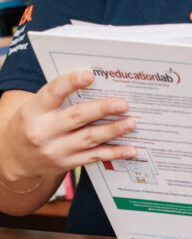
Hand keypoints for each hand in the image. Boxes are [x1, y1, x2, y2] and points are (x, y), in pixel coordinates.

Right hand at [0, 70, 136, 183]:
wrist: (13, 157)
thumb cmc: (32, 123)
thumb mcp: (36, 107)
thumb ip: (61, 96)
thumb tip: (99, 82)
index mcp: (34, 111)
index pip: (53, 93)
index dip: (71, 82)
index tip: (89, 75)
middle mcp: (43, 131)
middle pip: (77, 117)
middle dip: (102, 109)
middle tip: (123, 104)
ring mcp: (55, 150)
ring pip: (89, 138)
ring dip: (113, 130)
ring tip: (131, 123)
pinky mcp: (66, 163)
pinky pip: (94, 157)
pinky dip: (114, 153)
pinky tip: (130, 149)